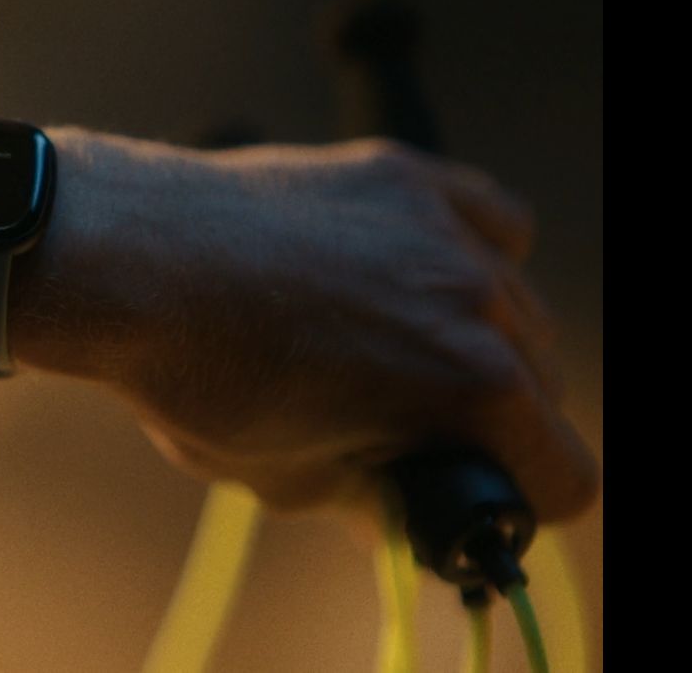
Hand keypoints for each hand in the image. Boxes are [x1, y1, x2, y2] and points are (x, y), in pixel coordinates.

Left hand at [12, 130, 596, 522]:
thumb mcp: (288, 477)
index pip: (564, 475)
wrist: (126, 260)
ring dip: (483, 340)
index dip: (521, 504)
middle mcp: (479, 300)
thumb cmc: (195, 377)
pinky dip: (475, 251)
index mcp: (470, 387)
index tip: (475, 498)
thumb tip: (403, 516)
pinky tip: (421, 270)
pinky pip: (491, 218)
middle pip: (543, 388)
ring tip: (399, 348)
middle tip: (419, 428)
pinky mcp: (405, 175)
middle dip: (494, 422)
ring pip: (518, 306)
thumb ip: (371, 499)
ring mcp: (445, 227)